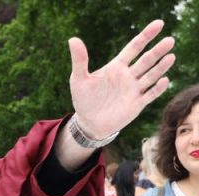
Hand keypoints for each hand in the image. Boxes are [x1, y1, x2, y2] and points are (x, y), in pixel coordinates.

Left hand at [69, 20, 174, 138]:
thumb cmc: (83, 99)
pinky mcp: (137, 104)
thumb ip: (79, 60)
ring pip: (151, 75)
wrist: (89, 123)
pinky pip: (150, 94)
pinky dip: (157, 88)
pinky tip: (164, 80)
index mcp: (116, 67)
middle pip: (146, 60)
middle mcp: (128, 76)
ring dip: (161, 67)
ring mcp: (134, 89)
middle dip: (157, 51)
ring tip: (171, 56)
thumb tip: (72, 39)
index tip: (159, 24)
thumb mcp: (78, 79)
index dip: (146, 35)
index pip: (134, 47)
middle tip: (170, 40)